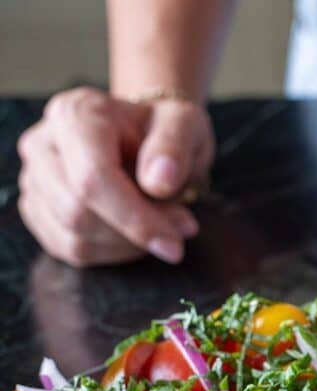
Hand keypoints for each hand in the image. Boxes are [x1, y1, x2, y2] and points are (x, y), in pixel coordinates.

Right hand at [17, 87, 213, 267]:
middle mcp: (43, 143)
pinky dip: (109, 252)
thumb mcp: (184, 124)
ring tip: (158, 221)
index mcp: (76, 114)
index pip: (92, 179)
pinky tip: (133, 231)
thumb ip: (174, 147)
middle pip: (77, 214)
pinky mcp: (36, 208)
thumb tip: (159, 182)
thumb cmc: (164, 129)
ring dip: (126, 245)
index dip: (134, 219)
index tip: (173, 244)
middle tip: (179, 226)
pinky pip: (68, 249)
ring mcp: (33, 177)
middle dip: (134, 233)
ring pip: (72, 238)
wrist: (146, 135)